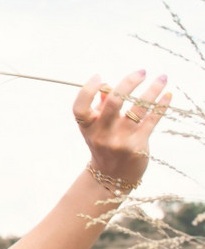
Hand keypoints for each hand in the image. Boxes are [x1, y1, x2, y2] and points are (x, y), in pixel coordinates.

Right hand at [72, 70, 169, 184]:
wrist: (112, 176)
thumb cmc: (104, 145)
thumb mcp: (95, 128)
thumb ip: (100, 107)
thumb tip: (107, 86)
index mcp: (87, 127)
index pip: (80, 107)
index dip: (87, 90)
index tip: (99, 76)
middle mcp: (101, 134)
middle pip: (113, 103)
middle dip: (129, 83)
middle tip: (141, 71)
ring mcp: (120, 141)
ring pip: (137, 109)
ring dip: (152, 90)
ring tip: (162, 78)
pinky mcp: (137, 146)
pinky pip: (151, 121)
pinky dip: (160, 106)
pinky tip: (167, 95)